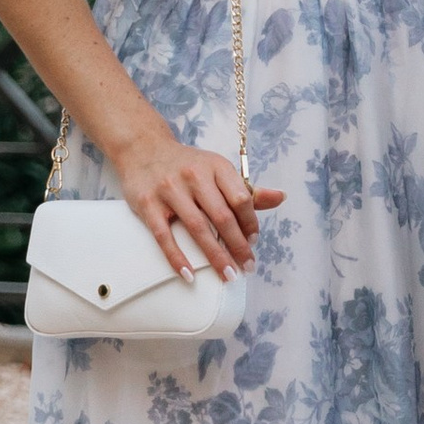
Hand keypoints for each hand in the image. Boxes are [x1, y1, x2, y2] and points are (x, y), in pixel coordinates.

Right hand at [111, 128, 283, 279]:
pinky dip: (177, 257)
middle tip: (246, 267)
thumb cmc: (187, 165)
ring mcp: (169, 189)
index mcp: (216, 166)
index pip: (241, 198)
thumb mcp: (217, 170)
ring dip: (215, 256)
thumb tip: (281, 198)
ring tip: (228, 275)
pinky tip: (190, 274)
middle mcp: (194, 175)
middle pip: (222, 216)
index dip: (250, 224)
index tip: (253, 242)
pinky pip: (164, 236)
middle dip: (238, 246)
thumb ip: (246, 189)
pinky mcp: (147, 203)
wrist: (143, 148)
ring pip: (197, 228)